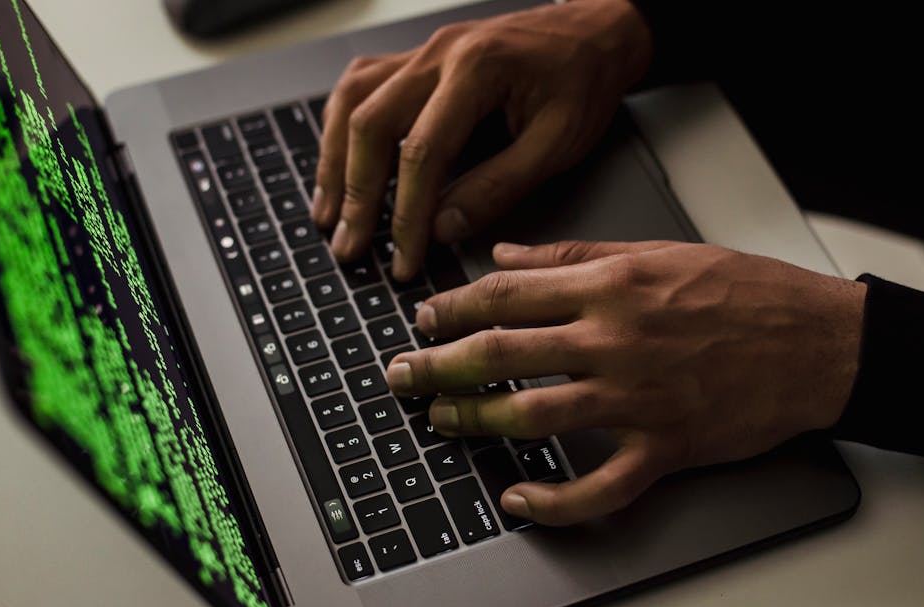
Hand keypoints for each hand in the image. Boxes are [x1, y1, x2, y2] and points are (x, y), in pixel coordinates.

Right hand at [312, 0, 652, 279]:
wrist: (595, 33)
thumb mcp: (557, 143)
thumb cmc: (583, 80)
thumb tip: (444, 228)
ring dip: (334, 160)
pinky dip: (341, 127)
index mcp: (477, 68)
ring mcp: (423, 52)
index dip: (407, 213)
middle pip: (371, 123)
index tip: (404, 257)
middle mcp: (438, 53)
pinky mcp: (418, 59)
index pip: (422, 151)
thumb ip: (499, 186)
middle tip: (350, 246)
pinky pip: (361, 87)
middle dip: (356, 194)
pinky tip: (337, 162)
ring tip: (328, 214)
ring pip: (353, 101)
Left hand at [384, 241, 865, 524]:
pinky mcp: (665, 447)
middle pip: (502, 354)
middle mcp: (616, 339)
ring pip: (534, 416)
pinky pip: (599, 486)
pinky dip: (553, 501)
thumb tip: (506, 255)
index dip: (451, 308)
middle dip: (438, 366)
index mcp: (611, 284)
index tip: (422, 319)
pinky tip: (518, 500)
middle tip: (402, 375)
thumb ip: (574, 253)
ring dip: (476, 422)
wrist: (818, 343)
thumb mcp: (657, 251)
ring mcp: (638, 398)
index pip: (506, 294)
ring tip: (441, 422)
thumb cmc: (745, 292)